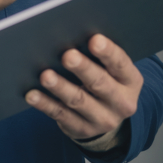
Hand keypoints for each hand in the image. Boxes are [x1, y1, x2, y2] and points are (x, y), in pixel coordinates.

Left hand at [25, 34, 142, 139]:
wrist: (105, 117)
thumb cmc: (104, 81)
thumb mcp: (111, 71)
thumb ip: (98, 56)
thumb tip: (71, 33)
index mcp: (131, 81)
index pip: (121, 65)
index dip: (108, 52)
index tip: (94, 39)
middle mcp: (121, 103)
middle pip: (100, 84)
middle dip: (83, 69)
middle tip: (68, 56)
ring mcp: (102, 119)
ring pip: (78, 101)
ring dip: (61, 87)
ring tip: (45, 75)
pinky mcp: (81, 129)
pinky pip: (60, 115)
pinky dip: (45, 104)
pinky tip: (32, 94)